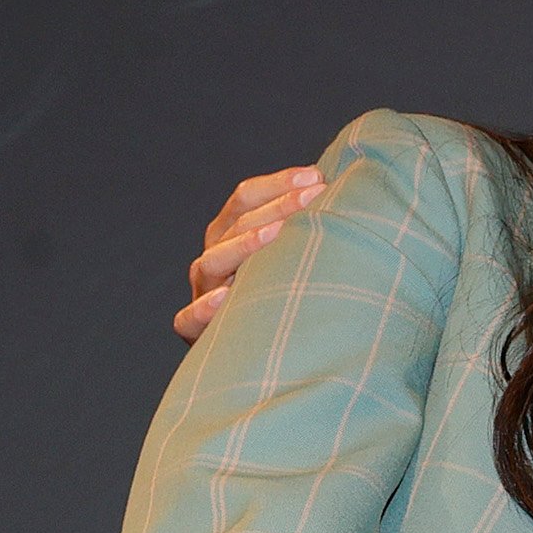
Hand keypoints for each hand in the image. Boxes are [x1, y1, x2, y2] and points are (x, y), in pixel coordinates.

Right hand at [174, 167, 327, 340]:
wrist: (266, 356)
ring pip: (210, 263)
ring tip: (276, 233)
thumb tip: (344, 189)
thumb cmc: (291, 298)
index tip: (317, 176)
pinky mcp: (196, 333)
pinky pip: (188, 319)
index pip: (245, 199)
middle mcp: (214, 260)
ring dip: (244, 245)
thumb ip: (311, 227)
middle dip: (277, 206)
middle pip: (235, 225)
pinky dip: (203, 308)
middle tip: (316, 195)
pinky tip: (225, 298)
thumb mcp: (298, 258)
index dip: (278, 184)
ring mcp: (203, 294)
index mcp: (231, 236)